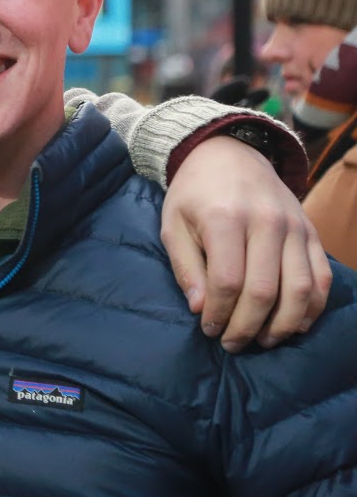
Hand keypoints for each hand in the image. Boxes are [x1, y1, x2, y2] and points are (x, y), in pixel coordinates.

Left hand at [161, 135, 330, 351]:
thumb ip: (186, 267)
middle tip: (232, 344)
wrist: (229, 153)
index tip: (208, 329)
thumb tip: (201, 309)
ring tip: (262, 340)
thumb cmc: (194, 194)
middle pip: (264, 291)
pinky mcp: (311, 233)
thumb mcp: (173, 224)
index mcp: (225, 218)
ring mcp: (295, 227)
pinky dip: (312, 308)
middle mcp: (266, 222)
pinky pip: (321, 278)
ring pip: (299, 290)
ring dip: (282, 325)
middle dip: (247, 326)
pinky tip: (293, 325)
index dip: (219, 314)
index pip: (228, 281)